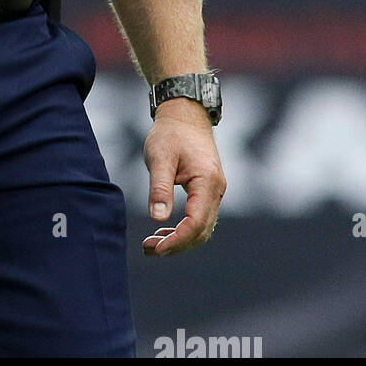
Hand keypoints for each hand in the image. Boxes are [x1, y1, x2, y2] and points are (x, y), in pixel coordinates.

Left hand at [141, 98, 225, 255]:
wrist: (184, 115)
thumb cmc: (170, 133)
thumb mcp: (159, 157)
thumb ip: (160, 187)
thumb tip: (158, 219)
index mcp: (208, 183)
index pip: (197, 223)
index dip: (178, 240)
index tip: (156, 247)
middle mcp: (216, 191)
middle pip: (202, 231)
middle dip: (177, 245)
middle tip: (149, 250)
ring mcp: (214, 192)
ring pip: (202, 228)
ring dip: (180, 240)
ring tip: (152, 244)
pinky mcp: (207, 191)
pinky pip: (200, 218)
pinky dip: (183, 230)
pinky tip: (163, 232)